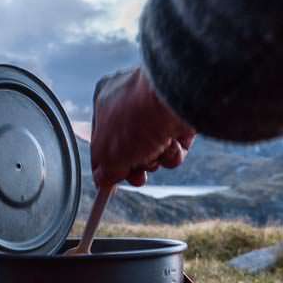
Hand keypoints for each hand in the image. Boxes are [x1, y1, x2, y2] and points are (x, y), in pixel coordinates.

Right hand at [90, 67, 194, 187]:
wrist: (174, 98)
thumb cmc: (135, 119)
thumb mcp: (109, 154)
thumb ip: (105, 171)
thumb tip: (104, 180)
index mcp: (105, 102)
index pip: (101, 140)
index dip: (107, 165)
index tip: (110, 183)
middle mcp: (131, 102)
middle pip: (130, 148)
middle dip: (136, 166)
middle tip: (138, 177)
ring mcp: (158, 109)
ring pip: (154, 149)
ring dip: (156, 159)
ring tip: (157, 151)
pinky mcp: (181, 117)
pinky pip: (175, 146)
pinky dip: (174, 152)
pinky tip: (173, 144)